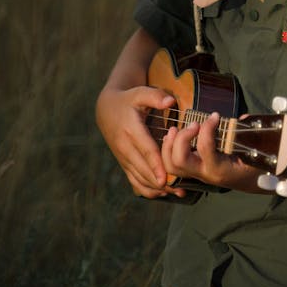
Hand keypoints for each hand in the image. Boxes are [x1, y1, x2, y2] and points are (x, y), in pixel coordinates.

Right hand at [96, 82, 176, 198]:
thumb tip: (170, 101)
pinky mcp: (124, 164)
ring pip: (139, 178)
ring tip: (177, 193)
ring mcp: (123, 158)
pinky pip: (134, 181)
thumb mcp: (140, 92)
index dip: (156, 165)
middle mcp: (125, 147)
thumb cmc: (128, 100)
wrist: (106, 110)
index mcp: (131, 130)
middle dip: (160, 181)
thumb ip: (155, 96)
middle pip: (143, 169)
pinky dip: (147, 189)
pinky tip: (163, 193)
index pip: (145, 150)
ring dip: (156, 188)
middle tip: (180, 190)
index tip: (165, 179)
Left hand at [161, 111, 261, 192]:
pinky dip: (168, 149)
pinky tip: (174, 136)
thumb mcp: (255, 152)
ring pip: (171, 165)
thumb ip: (248, 135)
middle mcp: (204, 174)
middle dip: (182, 138)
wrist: (252, 183)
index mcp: (220, 170)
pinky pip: (172, 164)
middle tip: (194, 124)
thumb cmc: (255, 167)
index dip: (207, 128)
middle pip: (179, 161)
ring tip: (176, 129)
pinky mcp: (192, 171)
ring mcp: (196, 174)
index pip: (205, 148)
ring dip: (169, 145)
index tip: (215, 115)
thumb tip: (242, 118)